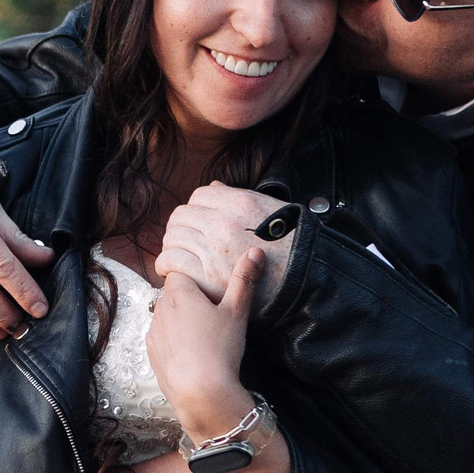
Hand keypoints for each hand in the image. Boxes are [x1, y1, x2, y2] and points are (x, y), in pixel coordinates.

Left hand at [145, 248, 263, 440]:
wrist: (201, 392)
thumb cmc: (221, 349)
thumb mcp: (237, 311)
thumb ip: (244, 280)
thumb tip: (255, 251)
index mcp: (179, 293)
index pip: (180, 274)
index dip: (196, 282)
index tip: (211, 295)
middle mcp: (160, 309)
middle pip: (173, 295)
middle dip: (189, 301)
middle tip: (212, 317)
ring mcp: (153, 332)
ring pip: (166, 317)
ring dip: (179, 321)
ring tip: (203, 338)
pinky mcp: (151, 353)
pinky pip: (161, 338)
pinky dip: (173, 341)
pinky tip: (191, 353)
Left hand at [154, 183, 293, 309]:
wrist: (306, 285)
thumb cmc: (294, 250)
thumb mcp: (275, 213)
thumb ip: (243, 199)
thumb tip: (216, 187)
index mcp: (241, 204)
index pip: (201, 195)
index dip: (196, 208)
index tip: (197, 221)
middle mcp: (223, 223)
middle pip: (181, 216)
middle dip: (180, 226)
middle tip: (182, 239)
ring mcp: (212, 249)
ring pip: (173, 237)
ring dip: (171, 245)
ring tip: (175, 255)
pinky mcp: (206, 276)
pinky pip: (172, 261)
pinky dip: (166, 264)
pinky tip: (169, 269)